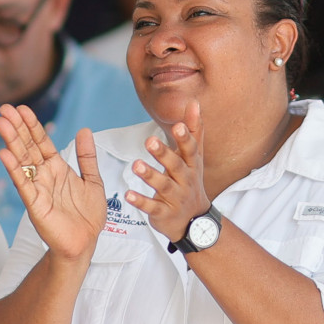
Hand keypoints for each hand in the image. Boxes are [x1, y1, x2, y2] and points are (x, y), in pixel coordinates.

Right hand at [0, 105, 105, 262]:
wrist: (85, 243)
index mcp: (57, 168)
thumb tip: (84, 130)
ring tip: (1, 124)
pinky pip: (24, 184)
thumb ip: (87, 157)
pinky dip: (14, 170)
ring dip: (11, 142)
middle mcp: (44, 175)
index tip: (21, 108)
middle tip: (4, 109)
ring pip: (22, 161)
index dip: (32, 125)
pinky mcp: (35, 205)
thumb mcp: (92, 180)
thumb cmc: (88, 215)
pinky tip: (5, 154)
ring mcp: (37, 189)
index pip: (41, 142)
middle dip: (17, 128)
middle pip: (28, 147)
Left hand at [126, 101, 212, 244]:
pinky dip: (140, 201)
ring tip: (136, 165)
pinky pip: (152, 207)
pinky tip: (128, 194)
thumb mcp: (193, 157)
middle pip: (175, 166)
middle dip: (164, 154)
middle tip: (149, 141)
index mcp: (191, 165)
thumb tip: (195, 103)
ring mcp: (175, 198)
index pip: (190, 150)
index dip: (184, 138)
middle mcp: (185, 180)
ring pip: (163, 186)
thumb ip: (193, 131)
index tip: (177, 125)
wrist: (193, 220)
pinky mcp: (163, 213)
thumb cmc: (189, 181)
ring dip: (150, 175)